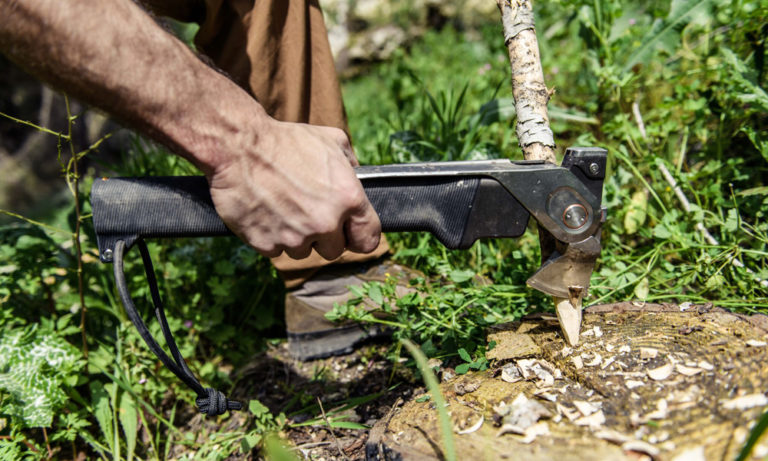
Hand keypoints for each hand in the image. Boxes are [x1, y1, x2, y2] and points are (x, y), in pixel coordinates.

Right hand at [206, 118, 380, 259]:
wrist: (238, 146)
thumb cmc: (285, 140)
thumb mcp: (331, 140)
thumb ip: (351, 164)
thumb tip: (358, 178)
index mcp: (348, 198)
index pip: (368, 239)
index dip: (359, 236)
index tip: (350, 233)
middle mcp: (325, 222)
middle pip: (334, 251)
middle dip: (324, 237)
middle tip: (308, 214)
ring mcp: (295, 237)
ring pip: (304, 252)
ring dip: (297, 238)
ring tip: (283, 208)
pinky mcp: (267, 244)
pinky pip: (276, 250)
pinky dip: (272, 236)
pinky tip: (266, 212)